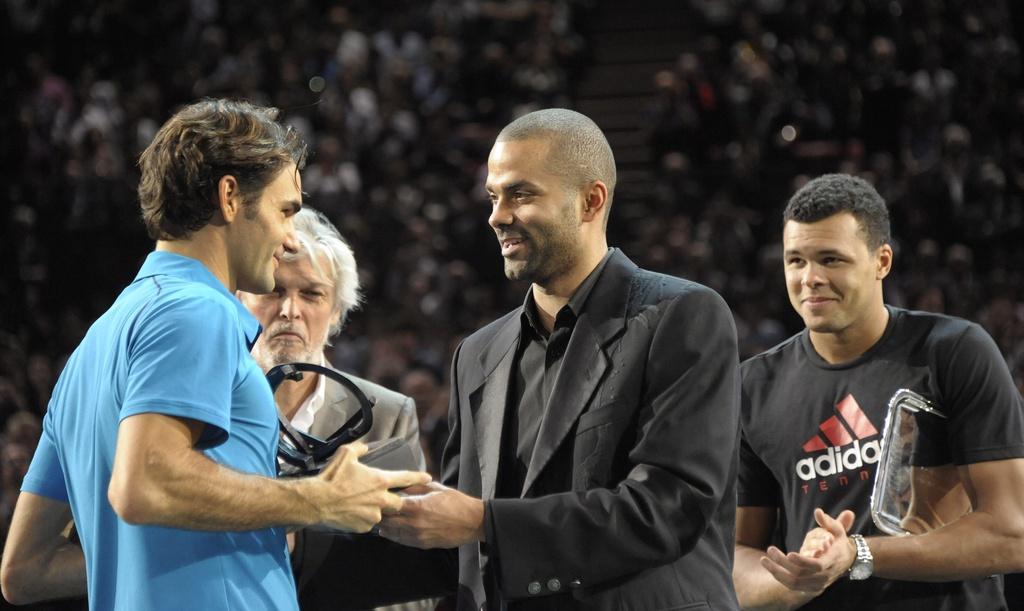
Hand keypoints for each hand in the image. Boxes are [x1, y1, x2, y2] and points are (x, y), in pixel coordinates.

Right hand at [312, 442, 431, 532]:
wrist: (316, 500)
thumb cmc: (332, 476)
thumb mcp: (346, 454)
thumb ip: (361, 448)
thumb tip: (366, 446)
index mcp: (380, 480)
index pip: (406, 478)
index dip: (419, 478)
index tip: (428, 478)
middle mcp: (381, 499)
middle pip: (398, 502)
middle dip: (395, 500)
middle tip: (382, 497)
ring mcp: (373, 515)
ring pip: (381, 513)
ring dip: (375, 509)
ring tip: (358, 504)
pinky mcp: (364, 527)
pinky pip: (368, 523)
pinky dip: (363, 518)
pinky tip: (351, 512)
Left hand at [377, 482, 483, 548]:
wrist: (472, 522)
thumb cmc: (456, 502)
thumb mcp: (435, 488)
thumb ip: (415, 487)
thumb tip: (400, 485)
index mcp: (417, 506)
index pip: (389, 505)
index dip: (381, 501)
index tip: (377, 497)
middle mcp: (414, 522)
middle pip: (386, 521)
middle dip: (380, 514)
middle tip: (375, 509)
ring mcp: (417, 535)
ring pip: (391, 533)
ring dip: (384, 526)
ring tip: (379, 520)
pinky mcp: (422, 544)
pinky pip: (401, 541)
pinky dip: (393, 536)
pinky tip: (387, 532)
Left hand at [761, 508, 855, 594]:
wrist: (848, 560)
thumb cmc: (839, 541)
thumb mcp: (837, 530)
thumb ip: (828, 521)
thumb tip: (818, 511)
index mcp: (831, 560)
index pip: (817, 565)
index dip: (803, 561)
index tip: (789, 553)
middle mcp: (825, 575)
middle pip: (801, 574)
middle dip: (783, 563)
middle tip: (769, 550)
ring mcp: (818, 583)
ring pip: (795, 584)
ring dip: (777, 573)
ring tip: (763, 560)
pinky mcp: (812, 588)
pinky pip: (794, 587)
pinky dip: (781, 579)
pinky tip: (771, 568)